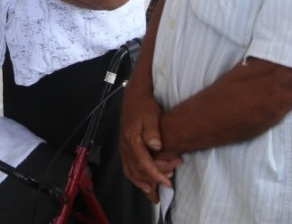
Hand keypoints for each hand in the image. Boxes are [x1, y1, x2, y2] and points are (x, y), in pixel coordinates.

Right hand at [120, 84, 179, 202]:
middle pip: (137, 171)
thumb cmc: (145, 106)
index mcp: (132, 140)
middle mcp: (125, 146)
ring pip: (130, 171)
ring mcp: (123, 148)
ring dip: (141, 184)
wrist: (134, 97)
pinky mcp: (124, 148)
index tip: (168, 183)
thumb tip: (156, 146)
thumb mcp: (151, 114)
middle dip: (151, 182)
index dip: (156, 175)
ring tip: (153, 193)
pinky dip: (134, 178)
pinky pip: (127, 167)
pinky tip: (142, 182)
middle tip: (165, 188)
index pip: (144, 163)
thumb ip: (152, 131)